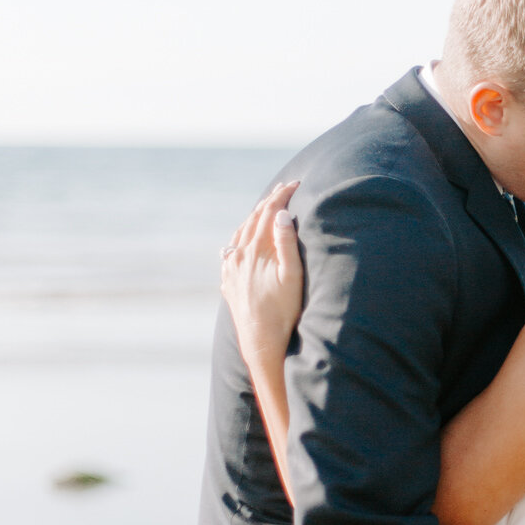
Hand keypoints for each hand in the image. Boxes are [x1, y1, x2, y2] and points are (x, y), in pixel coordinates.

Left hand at [220, 182, 302, 363]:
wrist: (260, 340)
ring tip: (264, 208)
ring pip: (240, 233)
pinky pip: (232, 250)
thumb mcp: (292, 275)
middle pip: (253, 219)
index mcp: (255, 250)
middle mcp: (239, 255)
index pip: (268, 213)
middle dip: (269, 202)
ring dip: (253, 217)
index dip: (282, 196)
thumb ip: (285, 243)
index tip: (295, 184)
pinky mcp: (229, 281)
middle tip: (283, 189)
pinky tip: (245, 239)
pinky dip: (242, 236)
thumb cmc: (282, 310)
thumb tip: (281, 215)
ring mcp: (231, 268)